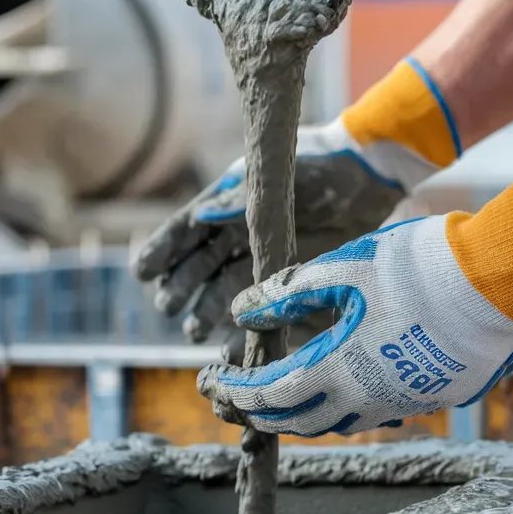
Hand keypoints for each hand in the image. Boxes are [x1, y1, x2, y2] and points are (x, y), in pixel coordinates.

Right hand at [132, 120, 430, 359]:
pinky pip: (258, 304)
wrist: (370, 183)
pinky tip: (230, 343)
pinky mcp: (289, 278)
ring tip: (195, 332)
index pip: (187, 229)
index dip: (163, 250)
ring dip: (206, 310)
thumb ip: (240, 198)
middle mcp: (240, 233)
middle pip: (201, 265)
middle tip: (168, 309)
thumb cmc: (323, 170)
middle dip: (181, 287)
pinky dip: (243, 324)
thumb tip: (200, 216)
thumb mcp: (280, 180)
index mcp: (230, 204)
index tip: (142, 273)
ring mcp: (263, 257)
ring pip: (224, 288)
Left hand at [196, 216, 512, 435]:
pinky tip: (342, 386)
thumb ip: (288, 293)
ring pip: (337, 422)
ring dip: (300, 413)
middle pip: (298, 421)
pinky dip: (344, 406)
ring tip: (280, 395)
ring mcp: (403, 403)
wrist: (496, 282)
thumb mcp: (341, 269)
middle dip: (257, 412)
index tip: (211, 381)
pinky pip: (376, 413)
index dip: (235, 391)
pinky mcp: (432, 398)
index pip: (269, 395)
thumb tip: (243, 312)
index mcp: (338, 369)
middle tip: (232, 397)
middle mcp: (367, 400)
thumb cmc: (417, 267)